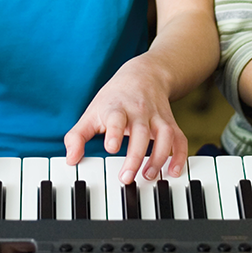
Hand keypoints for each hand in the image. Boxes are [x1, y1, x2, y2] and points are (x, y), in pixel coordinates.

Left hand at [63, 57, 187, 184]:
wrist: (143, 75)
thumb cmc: (114, 99)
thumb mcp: (92, 112)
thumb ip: (78, 136)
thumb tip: (71, 159)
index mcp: (116, 107)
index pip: (116, 117)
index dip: (115, 131)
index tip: (111, 147)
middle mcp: (139, 111)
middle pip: (140, 132)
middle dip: (135, 156)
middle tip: (126, 177)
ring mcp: (156, 117)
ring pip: (164, 136)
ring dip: (158, 157)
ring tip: (148, 176)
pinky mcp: (170, 123)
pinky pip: (180, 139)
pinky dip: (180, 155)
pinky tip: (174, 171)